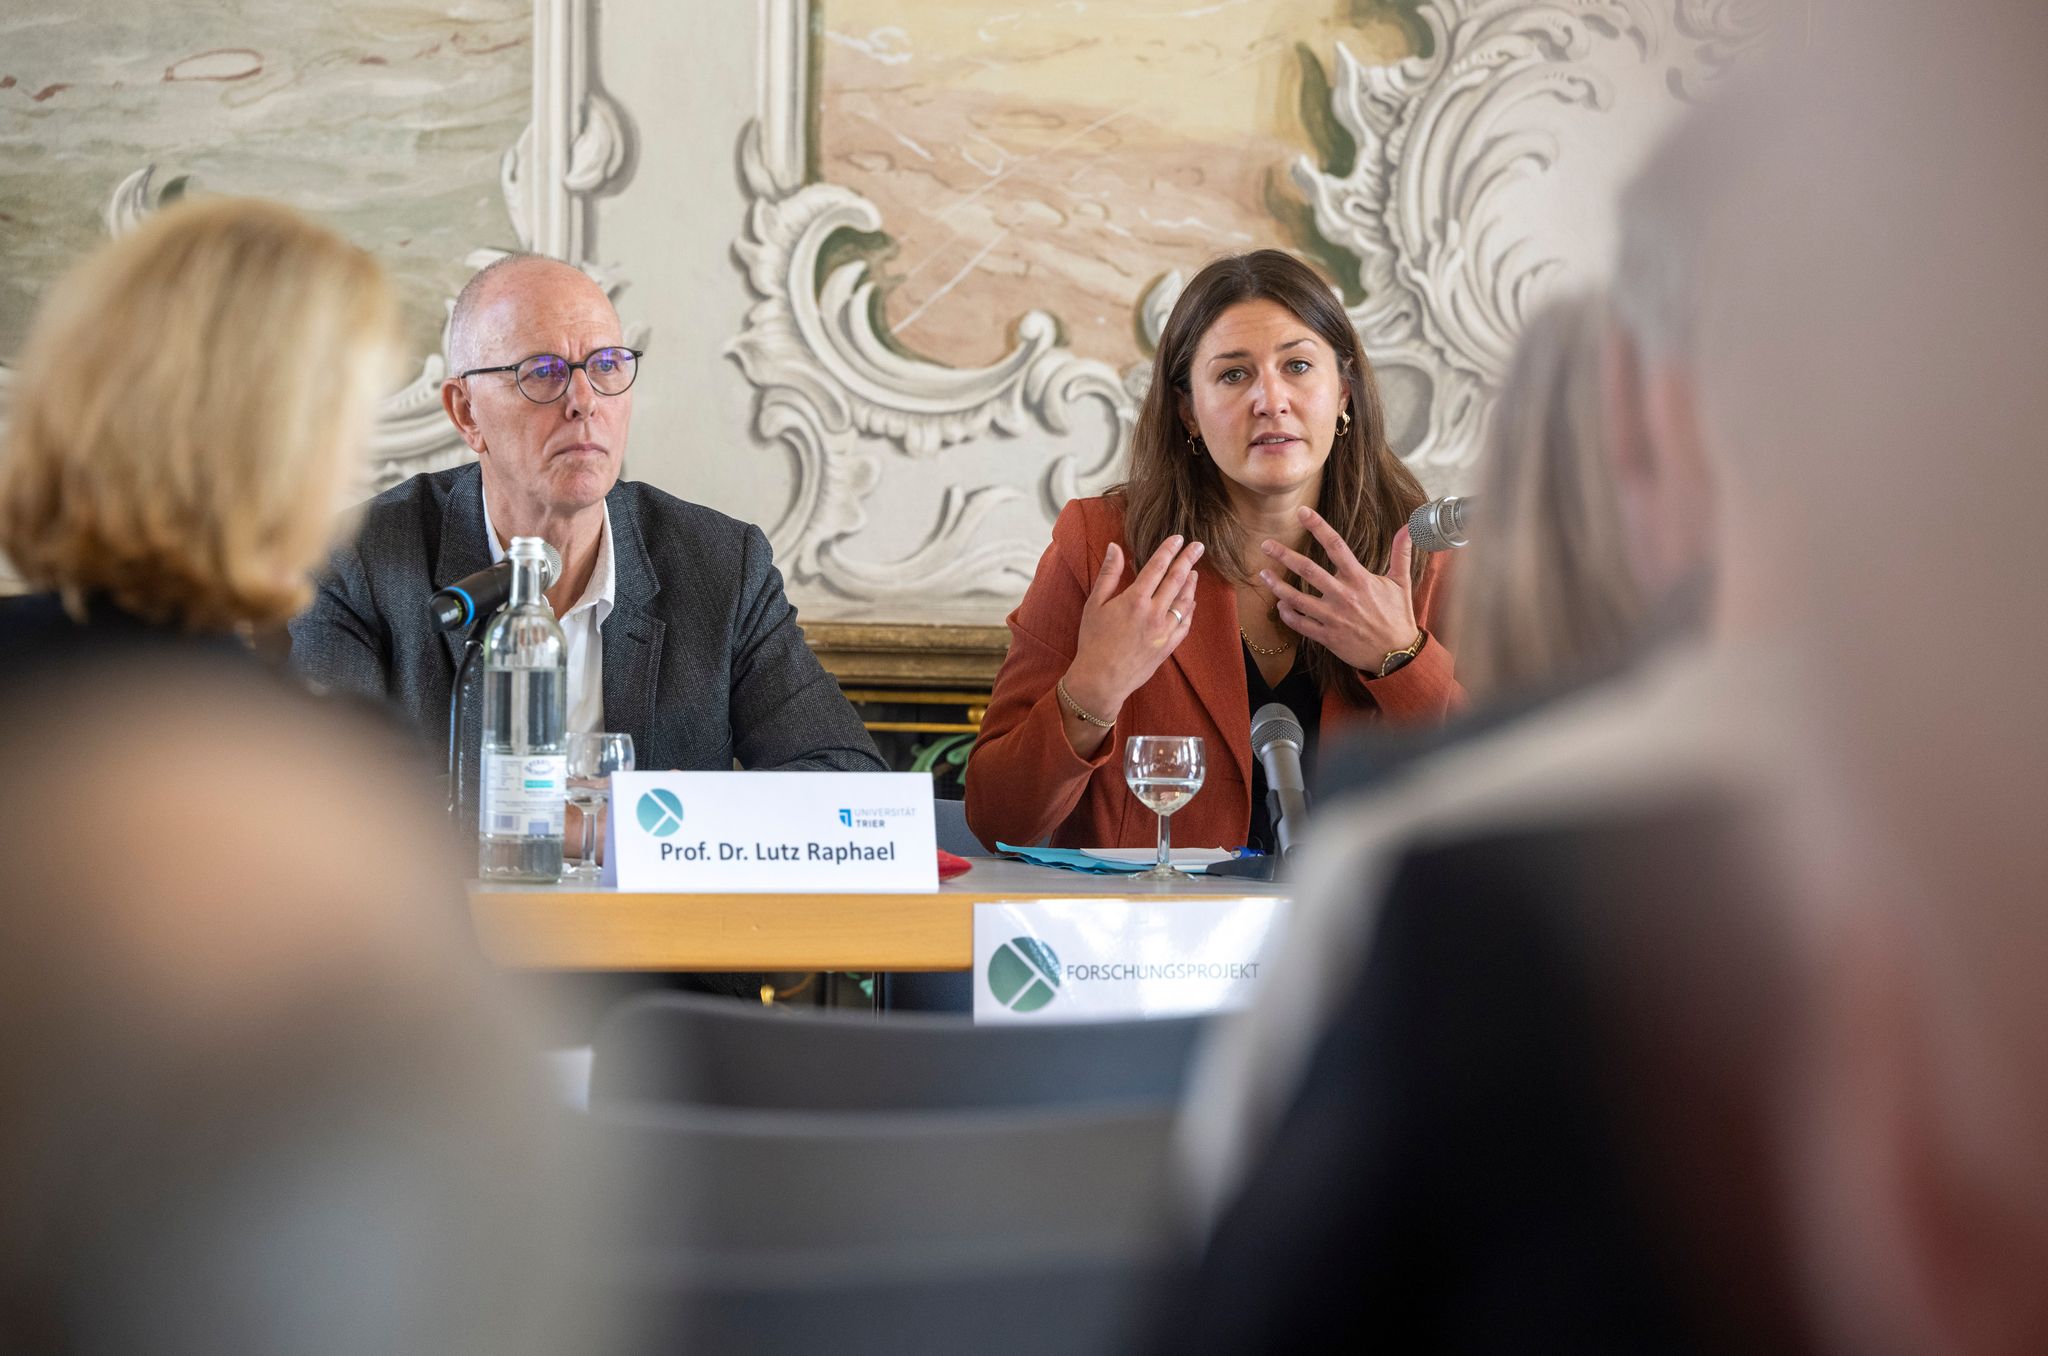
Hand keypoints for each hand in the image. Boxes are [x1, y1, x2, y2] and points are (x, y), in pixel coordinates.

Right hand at [1065, 534, 1204, 715]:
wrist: (1101, 679)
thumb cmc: (1093, 641)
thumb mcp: (1094, 604)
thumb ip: (1108, 574)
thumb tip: (1115, 547)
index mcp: (1134, 599)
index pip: (1157, 567)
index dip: (1169, 550)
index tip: (1179, 538)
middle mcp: (1153, 613)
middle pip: (1176, 580)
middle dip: (1188, 560)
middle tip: (1198, 547)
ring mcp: (1163, 631)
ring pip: (1184, 602)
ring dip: (1191, 584)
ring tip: (1194, 572)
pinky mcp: (1168, 647)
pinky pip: (1185, 624)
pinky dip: (1190, 610)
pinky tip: (1191, 602)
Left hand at [1258, 507, 1417, 672]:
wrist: (1397, 655)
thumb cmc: (1398, 616)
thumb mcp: (1402, 582)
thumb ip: (1401, 553)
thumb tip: (1408, 527)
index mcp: (1360, 579)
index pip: (1336, 546)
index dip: (1318, 526)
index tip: (1302, 513)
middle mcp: (1343, 596)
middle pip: (1308, 570)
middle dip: (1284, 556)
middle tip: (1265, 544)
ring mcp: (1333, 617)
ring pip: (1297, 599)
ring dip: (1278, 586)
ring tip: (1263, 574)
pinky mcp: (1327, 637)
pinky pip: (1301, 624)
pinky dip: (1288, 614)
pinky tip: (1280, 605)